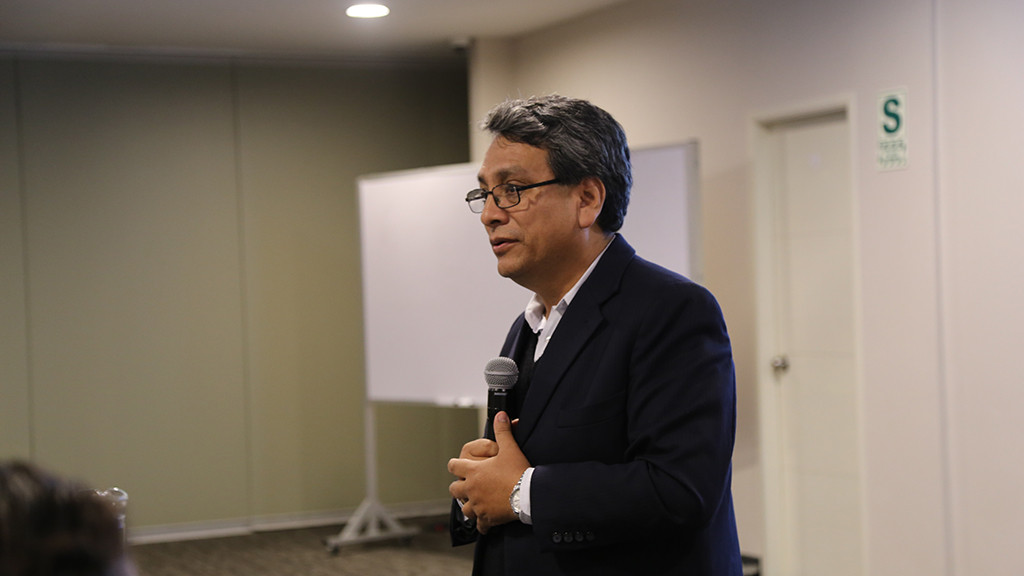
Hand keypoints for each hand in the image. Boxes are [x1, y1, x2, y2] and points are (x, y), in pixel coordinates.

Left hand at [448, 411, 529, 533]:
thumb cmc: (518, 472)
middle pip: (454, 489)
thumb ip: (503, 431)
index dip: (454, 465)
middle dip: (458, 487)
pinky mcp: (487, 518)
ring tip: (474, 504)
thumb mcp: (510, 448)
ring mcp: (478, 505)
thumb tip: (501, 415)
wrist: (527, 495)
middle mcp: (472, 489)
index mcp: (474, 471)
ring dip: (468, 506)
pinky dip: (482, 524)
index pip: (454, 466)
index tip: (456, 465)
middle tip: (465, 486)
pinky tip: (485, 523)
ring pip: (464, 509)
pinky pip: (480, 525)